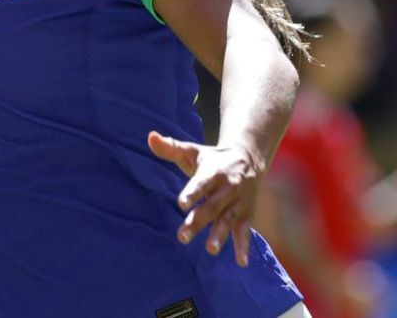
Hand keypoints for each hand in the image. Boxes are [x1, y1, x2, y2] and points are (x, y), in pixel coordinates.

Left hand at [148, 131, 265, 266]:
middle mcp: (227, 188)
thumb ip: (171, 148)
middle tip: (182, 237)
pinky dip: (244, 246)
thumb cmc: (212, 158)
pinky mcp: (246, 214)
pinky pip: (245, 231)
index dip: (192, 192)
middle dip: (198, 222)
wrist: (249, 159)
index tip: (181, 203)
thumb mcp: (193, 151)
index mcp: (213, 172)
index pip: (201, 183)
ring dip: (220, 235)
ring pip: (228, 220)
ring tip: (211, 250)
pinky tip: (240, 262)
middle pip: (211, 206)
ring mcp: (237, 203)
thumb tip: (150, 136)